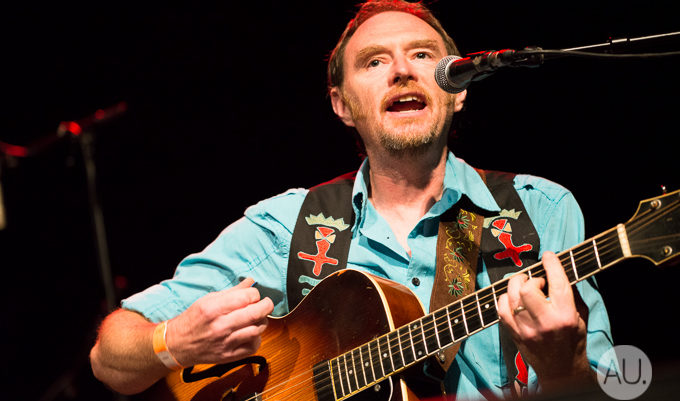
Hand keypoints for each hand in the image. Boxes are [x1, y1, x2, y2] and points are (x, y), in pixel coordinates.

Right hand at [165, 277, 273, 366]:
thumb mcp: (208, 300)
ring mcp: (225, 343)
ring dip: (262, 321)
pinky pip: (253, 346)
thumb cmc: (193, 320)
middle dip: (266, 305)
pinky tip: (250, 332)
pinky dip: (257, 338)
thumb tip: (251, 281)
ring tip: (256, 318)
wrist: (178, 344)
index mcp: (213, 309)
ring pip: (257, 330)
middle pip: (255, 313)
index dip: (255, 294)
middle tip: (266, 303)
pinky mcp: (229, 356)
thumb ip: (232, 291)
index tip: (253, 295)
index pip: (246, 297)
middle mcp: (220, 326)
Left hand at [497, 252, 593, 390]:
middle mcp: (545, 322)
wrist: (562, 371)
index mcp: (565, 315)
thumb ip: (571, 293)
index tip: (548, 256)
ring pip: (511, 297)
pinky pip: (501, 309)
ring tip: (524, 286)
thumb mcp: (581, 316)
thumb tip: (558, 271)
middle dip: (530, 279)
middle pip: (527, 289)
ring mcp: (526, 329)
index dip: (551, 264)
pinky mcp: (514, 334)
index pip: (557, 283)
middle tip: (536, 281)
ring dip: (516, 286)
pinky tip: (513, 299)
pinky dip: (504, 299)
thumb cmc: (573, 341)